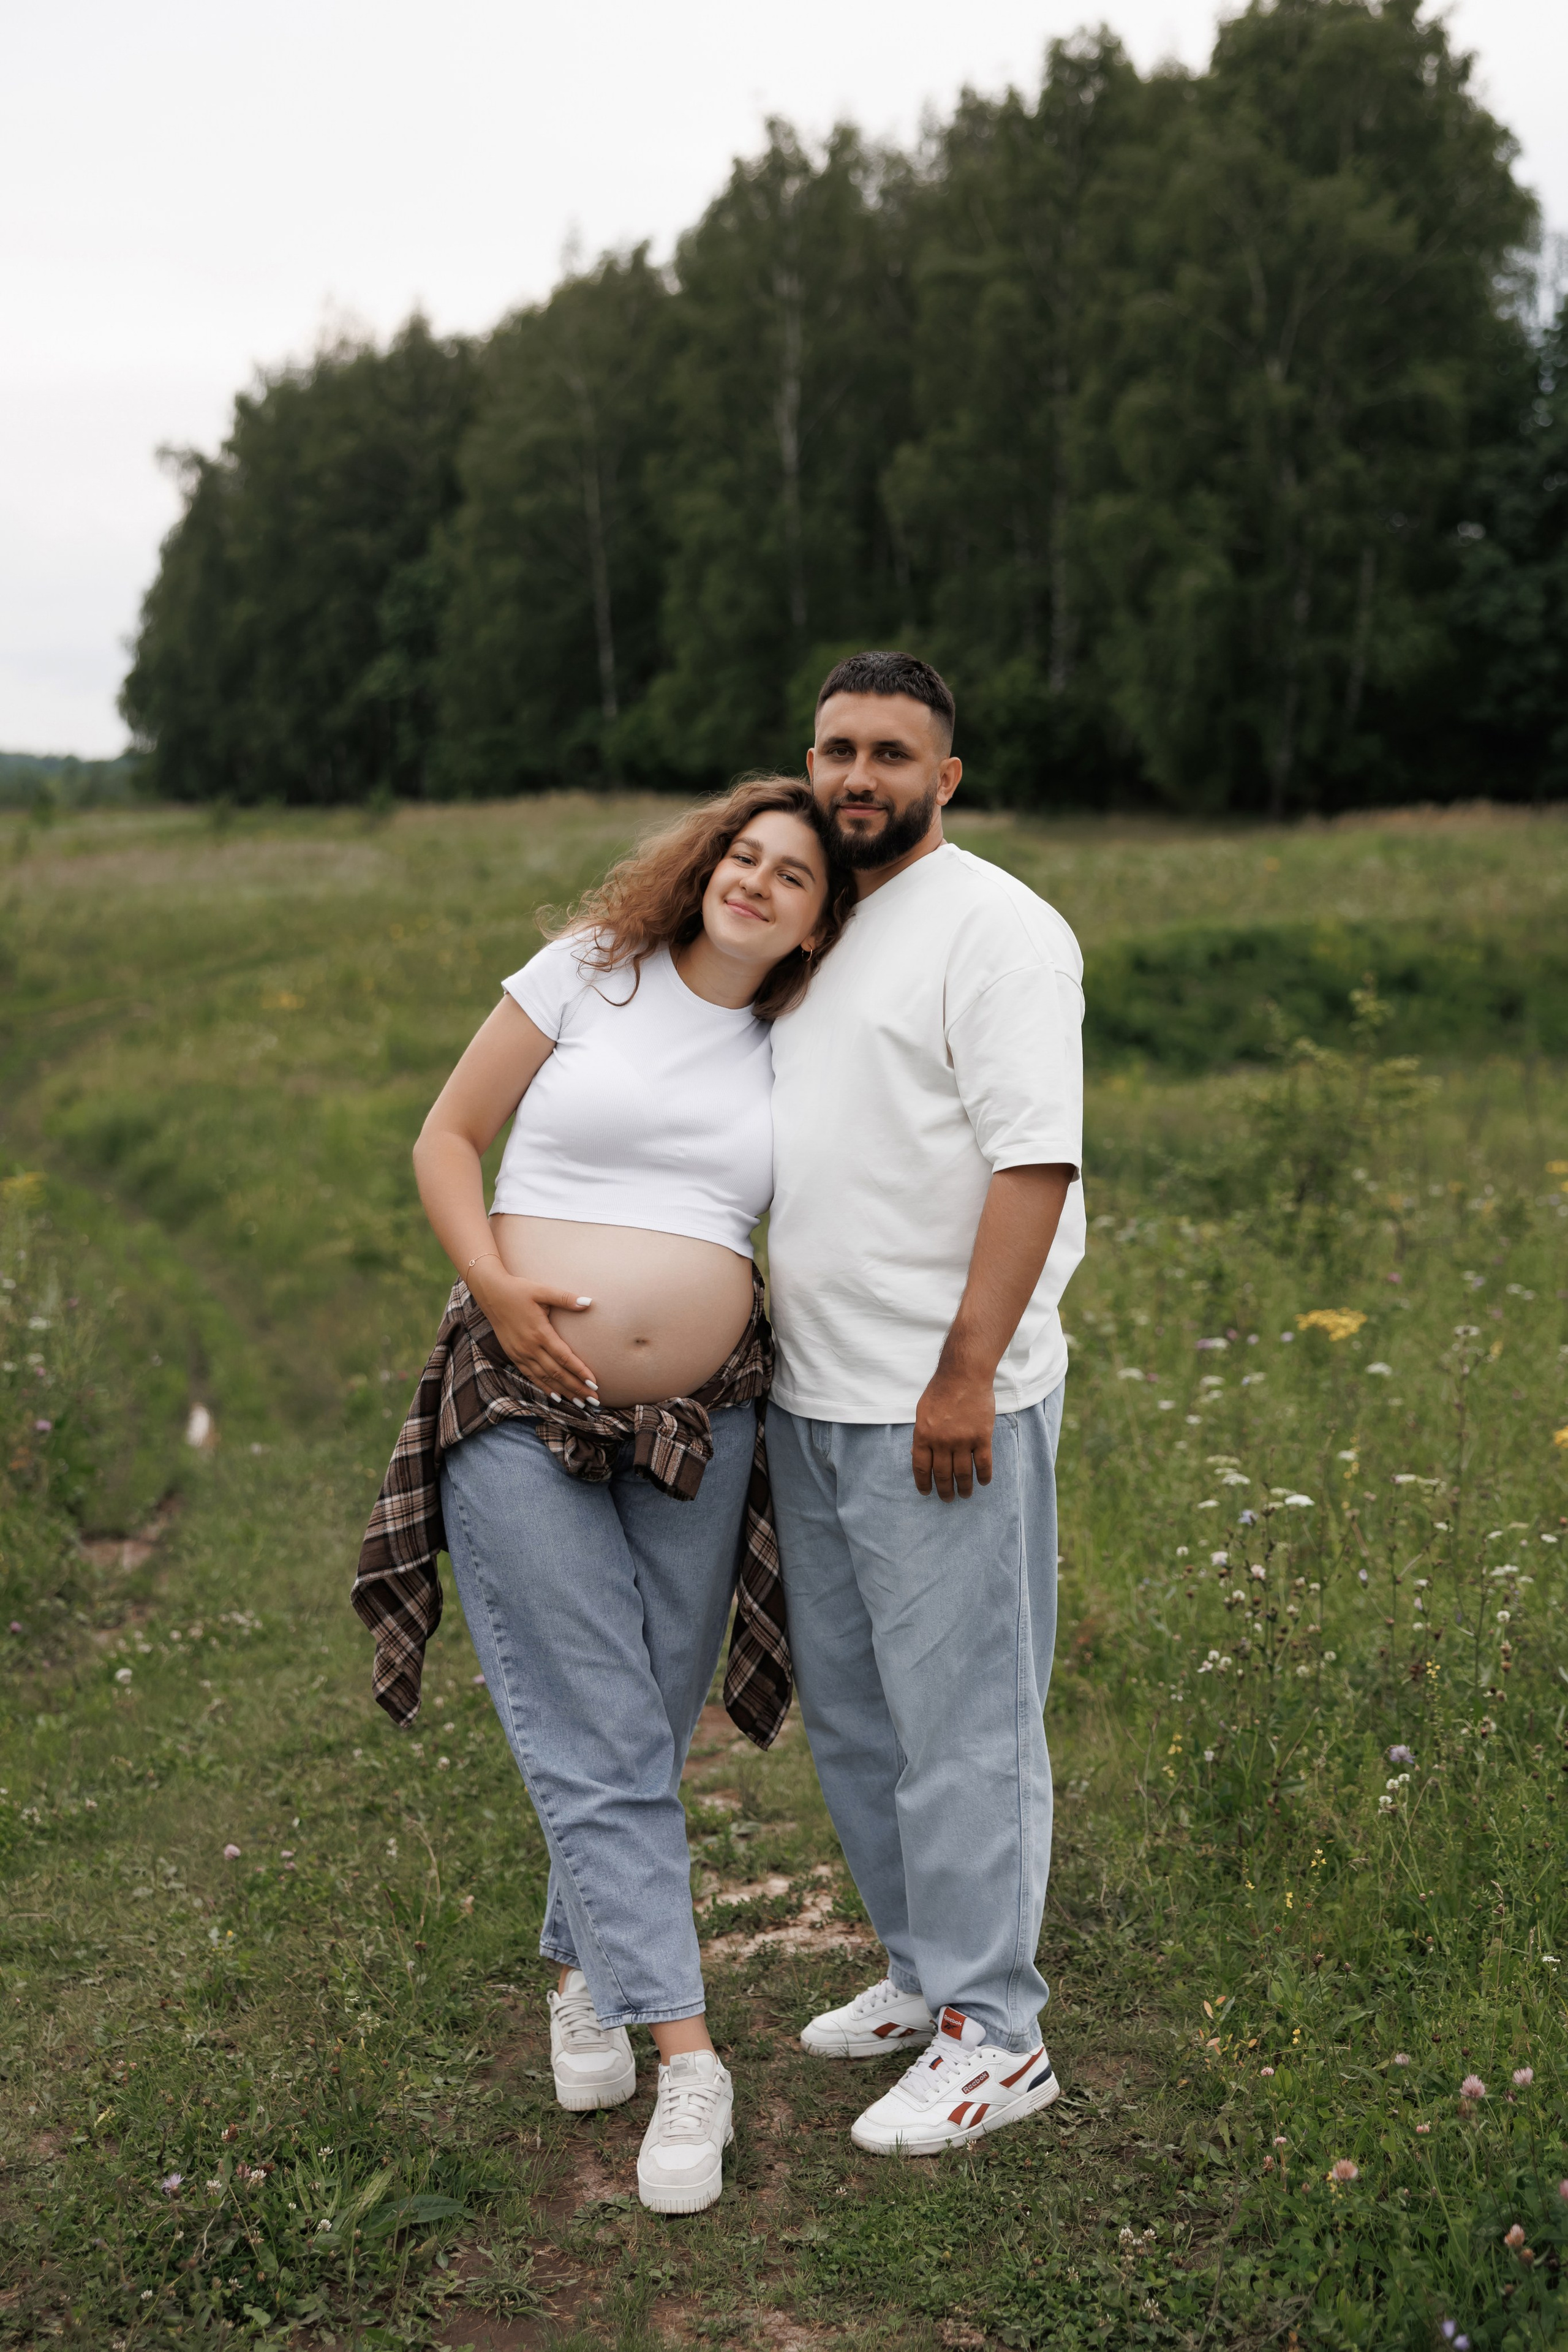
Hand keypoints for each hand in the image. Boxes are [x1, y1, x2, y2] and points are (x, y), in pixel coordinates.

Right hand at [467, 1264, 598, 1405]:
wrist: (491, 1293)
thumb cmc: (519, 1290)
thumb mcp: (542, 1290)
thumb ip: (565, 1298)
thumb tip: (589, 1302)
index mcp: (540, 1333)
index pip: (564, 1358)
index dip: (580, 1372)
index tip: (595, 1383)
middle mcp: (530, 1347)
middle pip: (557, 1373)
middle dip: (577, 1388)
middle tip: (594, 1400)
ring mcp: (520, 1353)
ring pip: (545, 1378)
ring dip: (563, 1392)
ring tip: (580, 1403)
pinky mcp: (513, 1355)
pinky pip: (531, 1376)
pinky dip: (544, 1387)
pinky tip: (556, 1397)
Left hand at [911, 1365, 994, 1500]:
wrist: (964, 1375)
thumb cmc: (940, 1391)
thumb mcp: (922, 1412)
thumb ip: (921, 1435)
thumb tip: (917, 1456)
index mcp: (923, 1435)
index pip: (921, 1468)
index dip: (924, 1483)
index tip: (927, 1493)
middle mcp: (941, 1442)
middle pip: (942, 1474)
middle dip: (944, 1490)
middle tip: (947, 1499)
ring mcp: (962, 1441)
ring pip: (963, 1473)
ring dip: (964, 1487)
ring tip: (965, 1495)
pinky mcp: (981, 1437)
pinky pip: (983, 1464)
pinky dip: (983, 1476)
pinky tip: (982, 1482)